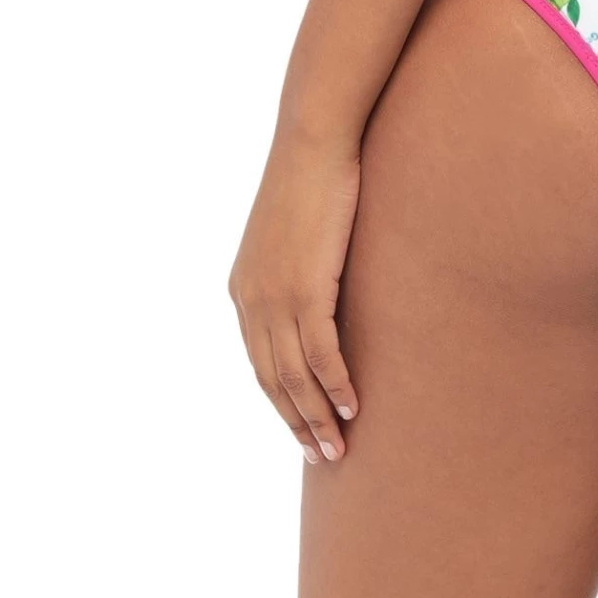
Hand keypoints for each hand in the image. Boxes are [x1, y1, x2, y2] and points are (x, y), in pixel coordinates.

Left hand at [229, 131, 361, 463]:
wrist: (313, 142)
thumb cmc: (313, 177)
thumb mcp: (295, 232)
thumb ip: (299, 267)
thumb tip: (322, 285)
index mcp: (244, 289)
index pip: (259, 361)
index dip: (280, 400)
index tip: (302, 427)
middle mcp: (251, 300)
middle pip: (271, 379)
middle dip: (296, 422)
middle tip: (321, 455)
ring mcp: (275, 297)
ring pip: (293, 376)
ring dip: (316, 416)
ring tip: (338, 446)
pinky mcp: (305, 289)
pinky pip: (320, 353)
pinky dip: (335, 385)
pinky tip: (353, 405)